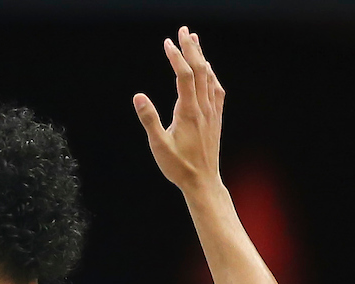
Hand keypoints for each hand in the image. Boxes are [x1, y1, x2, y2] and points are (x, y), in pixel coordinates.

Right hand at [134, 27, 224, 193]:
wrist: (203, 181)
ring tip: (195, 42)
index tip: (167, 42)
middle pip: (200, 70)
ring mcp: (212, 112)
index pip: (184, 76)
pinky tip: (207, 72)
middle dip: (191, 48)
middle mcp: (204, 107)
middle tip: (183, 30)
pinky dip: (210, 75)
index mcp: (189, 111)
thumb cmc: (178, 166)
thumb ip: (149, 119)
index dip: (176, 56)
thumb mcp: (158, 145)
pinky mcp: (216, 118)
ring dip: (202, 57)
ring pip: (209, 77)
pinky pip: (216, 89)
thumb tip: (138, 97)